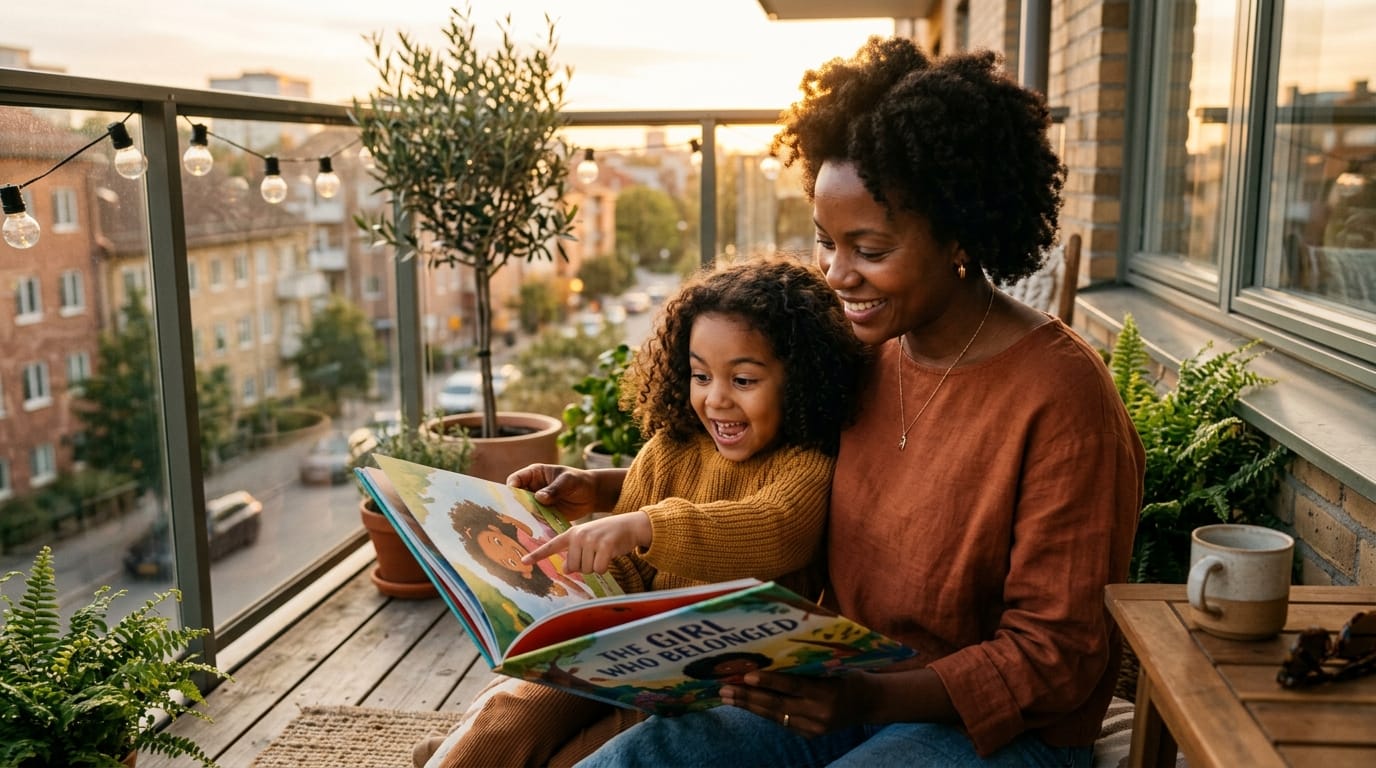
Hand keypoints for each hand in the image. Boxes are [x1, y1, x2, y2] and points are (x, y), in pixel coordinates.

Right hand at [507, 464, 600, 520]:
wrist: (591, 495)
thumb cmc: (579, 481)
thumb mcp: (568, 481)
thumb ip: (554, 489)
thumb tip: (539, 497)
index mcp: (534, 474)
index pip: (515, 480)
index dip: (511, 488)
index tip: (514, 497)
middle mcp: (531, 489)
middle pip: (515, 498)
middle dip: (514, 507)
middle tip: (515, 516)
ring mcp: (536, 503)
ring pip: (523, 511)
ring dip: (523, 519)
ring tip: (524, 527)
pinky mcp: (542, 516)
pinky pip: (534, 521)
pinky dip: (533, 527)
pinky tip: (534, 533)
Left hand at [521, 512, 651, 573]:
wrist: (631, 525)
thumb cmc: (609, 535)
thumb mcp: (589, 541)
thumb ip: (574, 553)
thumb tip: (565, 569)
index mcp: (573, 533)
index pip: (552, 545)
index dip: (537, 554)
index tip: (523, 562)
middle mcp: (579, 535)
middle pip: (573, 566)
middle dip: (584, 566)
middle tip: (595, 554)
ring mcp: (592, 539)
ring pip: (586, 569)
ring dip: (596, 566)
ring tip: (603, 552)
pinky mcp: (604, 545)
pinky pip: (599, 569)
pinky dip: (605, 567)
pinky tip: (610, 555)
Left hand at [718, 670, 869, 736]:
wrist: (870, 702)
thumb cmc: (849, 673)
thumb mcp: (833, 665)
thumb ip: (808, 664)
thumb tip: (773, 653)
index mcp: (827, 692)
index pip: (792, 686)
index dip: (768, 681)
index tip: (746, 676)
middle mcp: (819, 713)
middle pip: (777, 705)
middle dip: (748, 698)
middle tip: (724, 690)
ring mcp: (814, 727)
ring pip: (775, 716)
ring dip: (749, 706)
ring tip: (727, 697)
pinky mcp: (810, 735)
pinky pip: (782, 722)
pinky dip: (764, 712)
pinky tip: (747, 704)